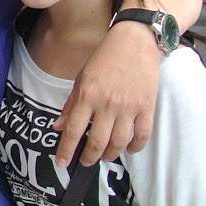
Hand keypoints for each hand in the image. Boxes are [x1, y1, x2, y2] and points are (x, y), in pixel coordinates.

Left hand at [56, 20, 160, 164]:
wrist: (135, 42)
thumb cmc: (106, 58)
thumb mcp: (82, 78)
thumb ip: (71, 105)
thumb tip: (58, 127)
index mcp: (87, 96)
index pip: (73, 130)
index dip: (66, 150)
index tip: (61, 163)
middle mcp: (107, 104)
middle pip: (96, 142)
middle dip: (89, 158)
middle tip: (85, 162)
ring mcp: (129, 107)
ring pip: (118, 143)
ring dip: (110, 155)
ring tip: (104, 156)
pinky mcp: (147, 107)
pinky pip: (142, 135)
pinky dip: (135, 147)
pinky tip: (128, 149)